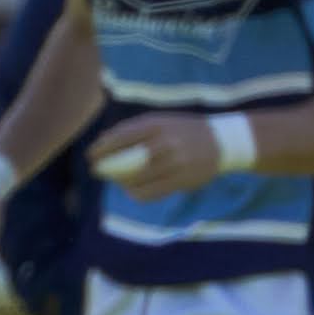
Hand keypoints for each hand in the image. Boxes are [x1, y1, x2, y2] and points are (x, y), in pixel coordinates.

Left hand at [85, 113, 224, 202]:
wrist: (223, 141)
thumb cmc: (183, 130)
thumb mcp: (162, 121)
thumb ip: (135, 129)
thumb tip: (102, 140)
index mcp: (158, 124)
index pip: (121, 137)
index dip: (101, 148)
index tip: (90, 156)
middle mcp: (165, 142)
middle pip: (126, 160)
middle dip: (107, 168)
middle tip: (97, 171)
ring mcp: (175, 162)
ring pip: (137, 179)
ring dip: (122, 182)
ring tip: (117, 181)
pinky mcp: (183, 180)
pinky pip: (152, 192)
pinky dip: (137, 193)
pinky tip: (131, 191)